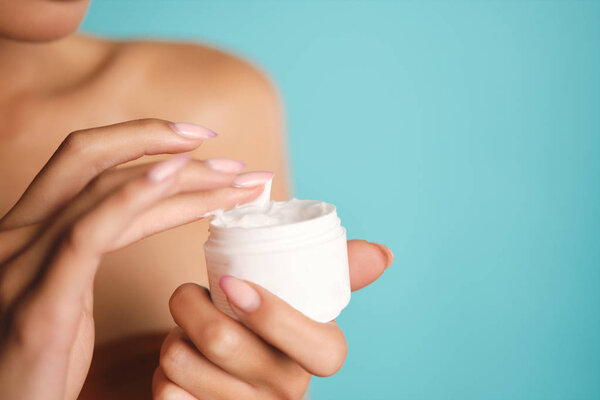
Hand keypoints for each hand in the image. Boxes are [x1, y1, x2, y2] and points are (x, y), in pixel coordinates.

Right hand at [0, 119, 266, 399]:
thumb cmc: (40, 362)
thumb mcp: (70, 292)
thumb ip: (95, 246)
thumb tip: (150, 213)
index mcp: (30, 231)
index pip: (89, 165)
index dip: (144, 142)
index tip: (201, 144)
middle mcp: (20, 236)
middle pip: (92, 158)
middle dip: (163, 142)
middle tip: (231, 158)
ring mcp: (23, 265)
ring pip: (103, 190)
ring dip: (178, 177)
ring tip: (233, 177)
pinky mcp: (40, 304)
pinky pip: (88, 235)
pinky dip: (131, 198)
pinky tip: (171, 177)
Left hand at [154, 240, 392, 398]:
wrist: (234, 384)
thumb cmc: (267, 330)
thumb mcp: (305, 301)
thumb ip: (341, 271)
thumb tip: (383, 253)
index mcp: (321, 357)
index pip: (317, 348)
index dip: (272, 314)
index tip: (230, 283)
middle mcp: (290, 393)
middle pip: (226, 344)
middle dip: (190, 307)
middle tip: (188, 296)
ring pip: (184, 364)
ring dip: (173, 338)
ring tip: (186, 334)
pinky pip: (168, 395)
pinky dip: (163, 375)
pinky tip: (180, 370)